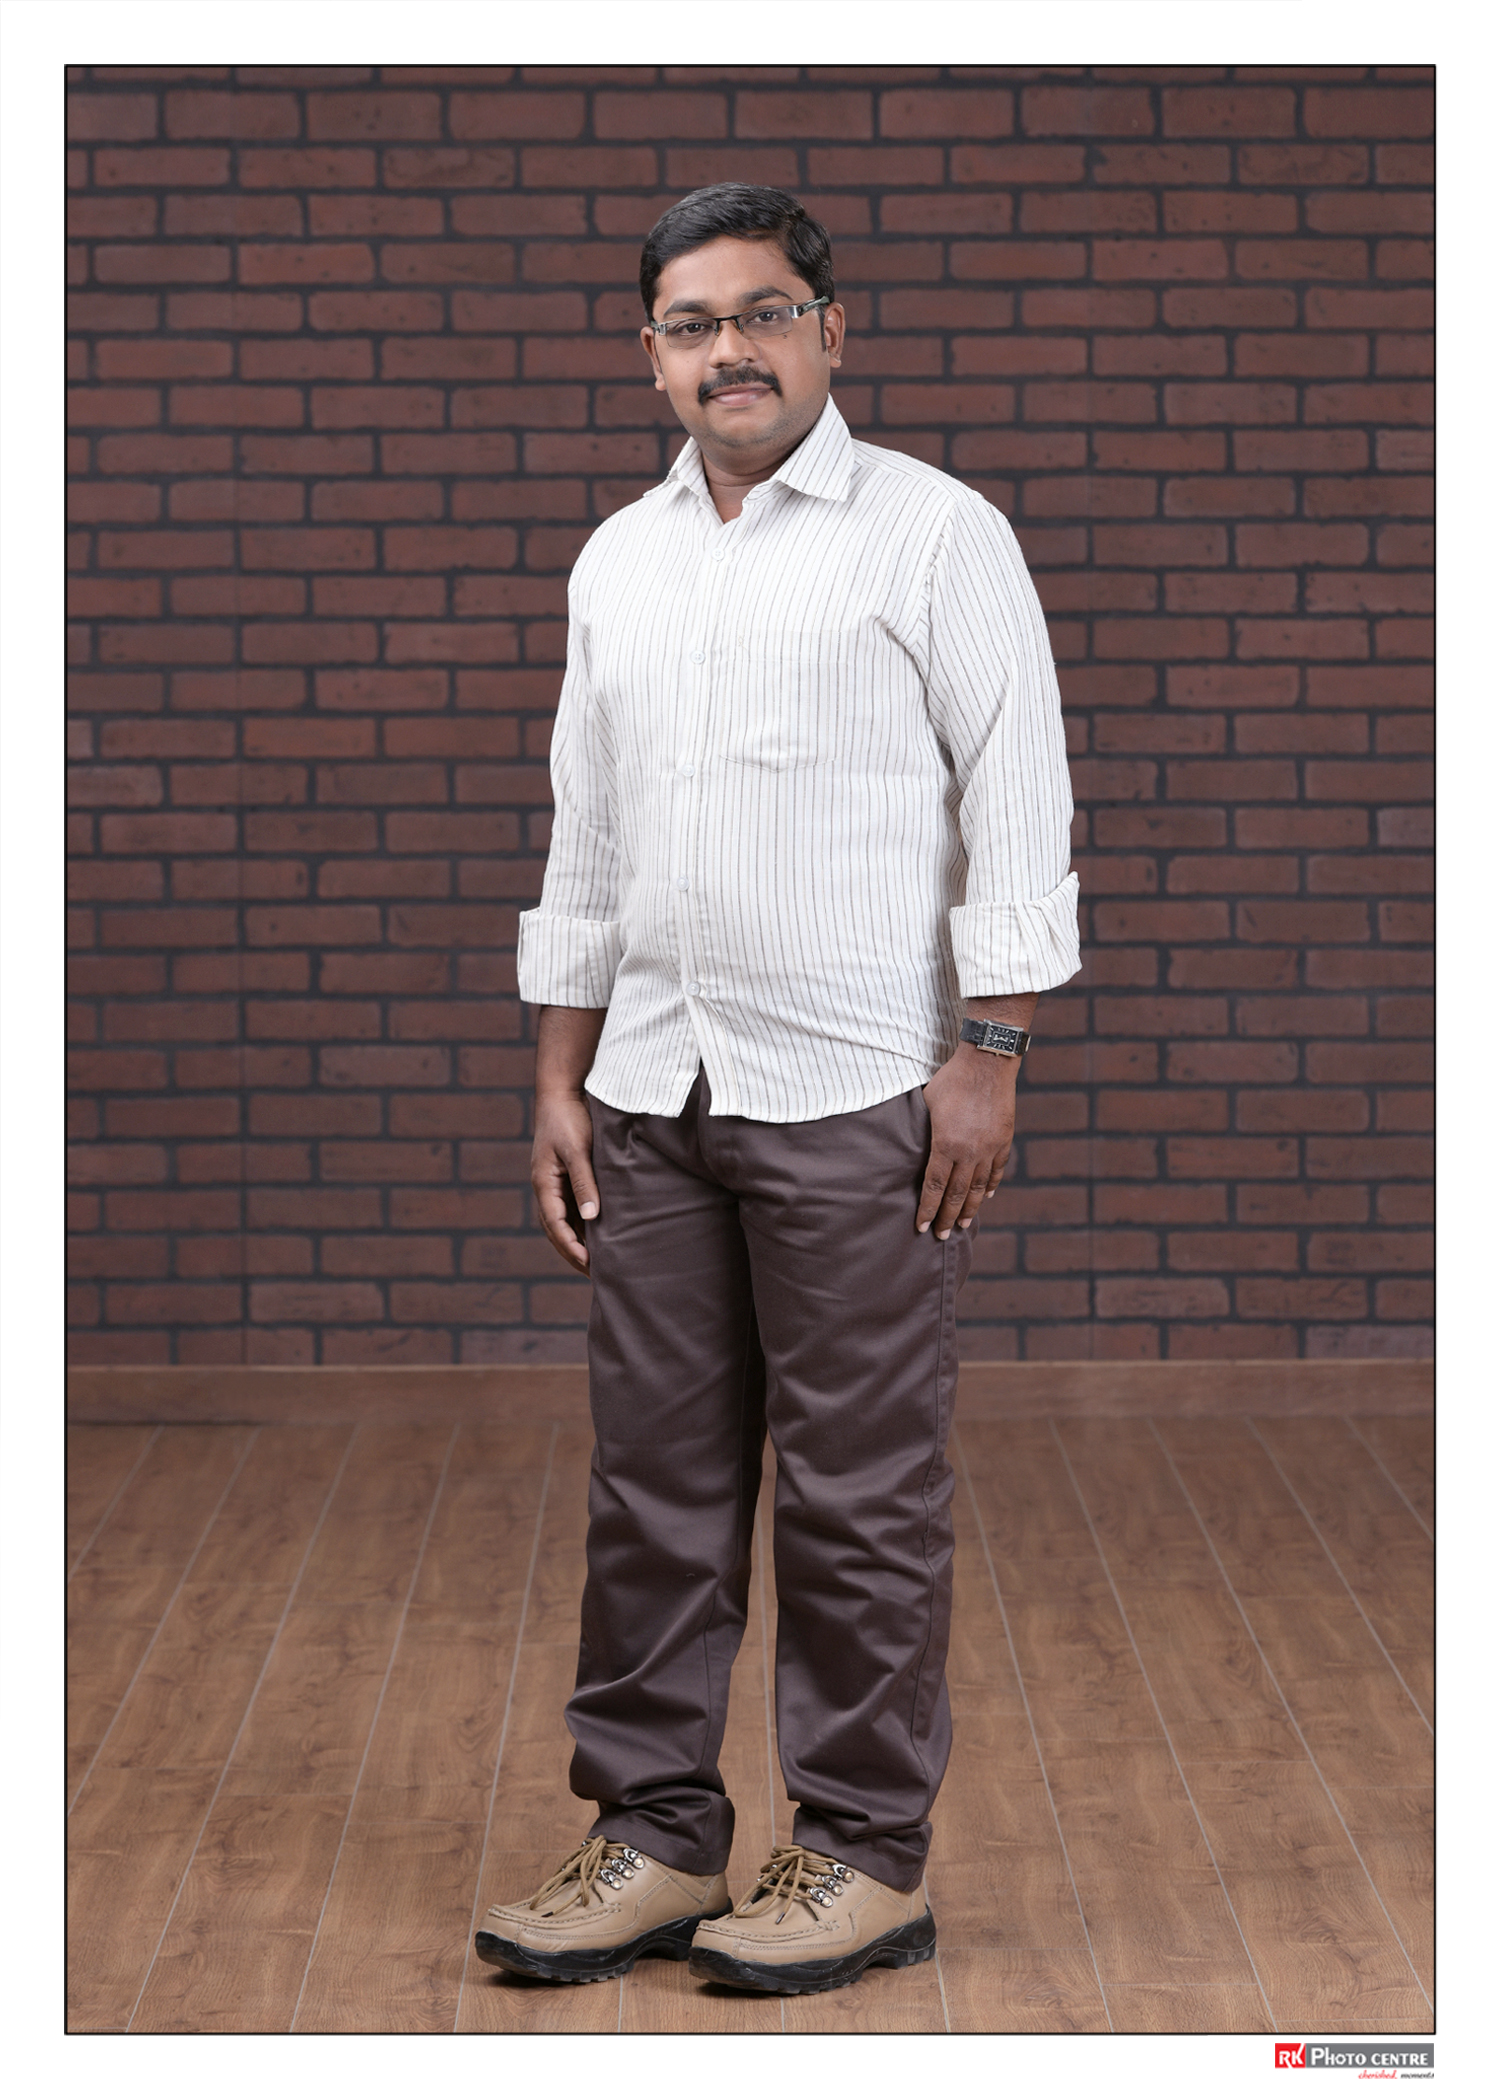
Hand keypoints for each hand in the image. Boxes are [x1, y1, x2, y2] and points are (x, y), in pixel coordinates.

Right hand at [532, 1091, 599, 1273]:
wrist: (561, 1092)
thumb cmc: (568, 1118)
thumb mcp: (577, 1150)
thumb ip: (584, 1183)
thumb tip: (591, 1218)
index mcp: (543, 1184)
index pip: (556, 1226)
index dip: (571, 1248)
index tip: (589, 1265)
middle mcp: (546, 1188)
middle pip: (558, 1230)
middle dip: (574, 1253)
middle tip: (596, 1275)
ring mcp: (555, 1184)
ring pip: (565, 1221)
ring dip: (579, 1242)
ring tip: (600, 1263)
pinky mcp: (566, 1177)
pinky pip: (573, 1208)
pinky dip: (584, 1225)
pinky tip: (601, 1234)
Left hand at [917, 1049, 1019, 1239]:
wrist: (987, 1063)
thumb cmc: (951, 1080)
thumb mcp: (927, 1105)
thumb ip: (924, 1132)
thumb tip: (916, 1148)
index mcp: (946, 1145)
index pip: (934, 1187)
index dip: (927, 1209)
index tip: (922, 1226)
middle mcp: (969, 1152)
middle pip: (956, 1194)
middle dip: (947, 1217)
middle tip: (942, 1236)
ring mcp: (989, 1148)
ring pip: (979, 1188)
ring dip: (969, 1209)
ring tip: (962, 1225)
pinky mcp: (1004, 1140)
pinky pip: (996, 1170)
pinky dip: (990, 1186)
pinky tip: (986, 1197)